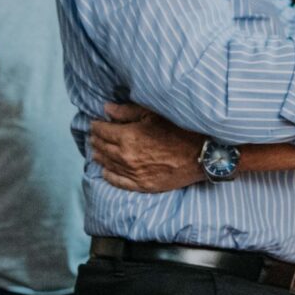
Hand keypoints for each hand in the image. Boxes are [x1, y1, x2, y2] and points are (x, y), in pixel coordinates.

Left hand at [90, 103, 204, 192]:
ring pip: (107, 165)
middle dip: (96, 140)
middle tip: (93, 136)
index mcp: (128, 136)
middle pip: (102, 148)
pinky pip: (119, 182)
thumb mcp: (153, 114)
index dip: (96, 125)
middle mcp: (126, 156)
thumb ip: (127, 112)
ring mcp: (134, 173)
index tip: (95, 123)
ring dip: (99, 156)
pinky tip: (105, 172)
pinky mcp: (143, 185)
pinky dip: (109, 176)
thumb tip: (106, 109)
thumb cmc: (179, 129)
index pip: (102, 130)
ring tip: (95, 151)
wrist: (201, 154)